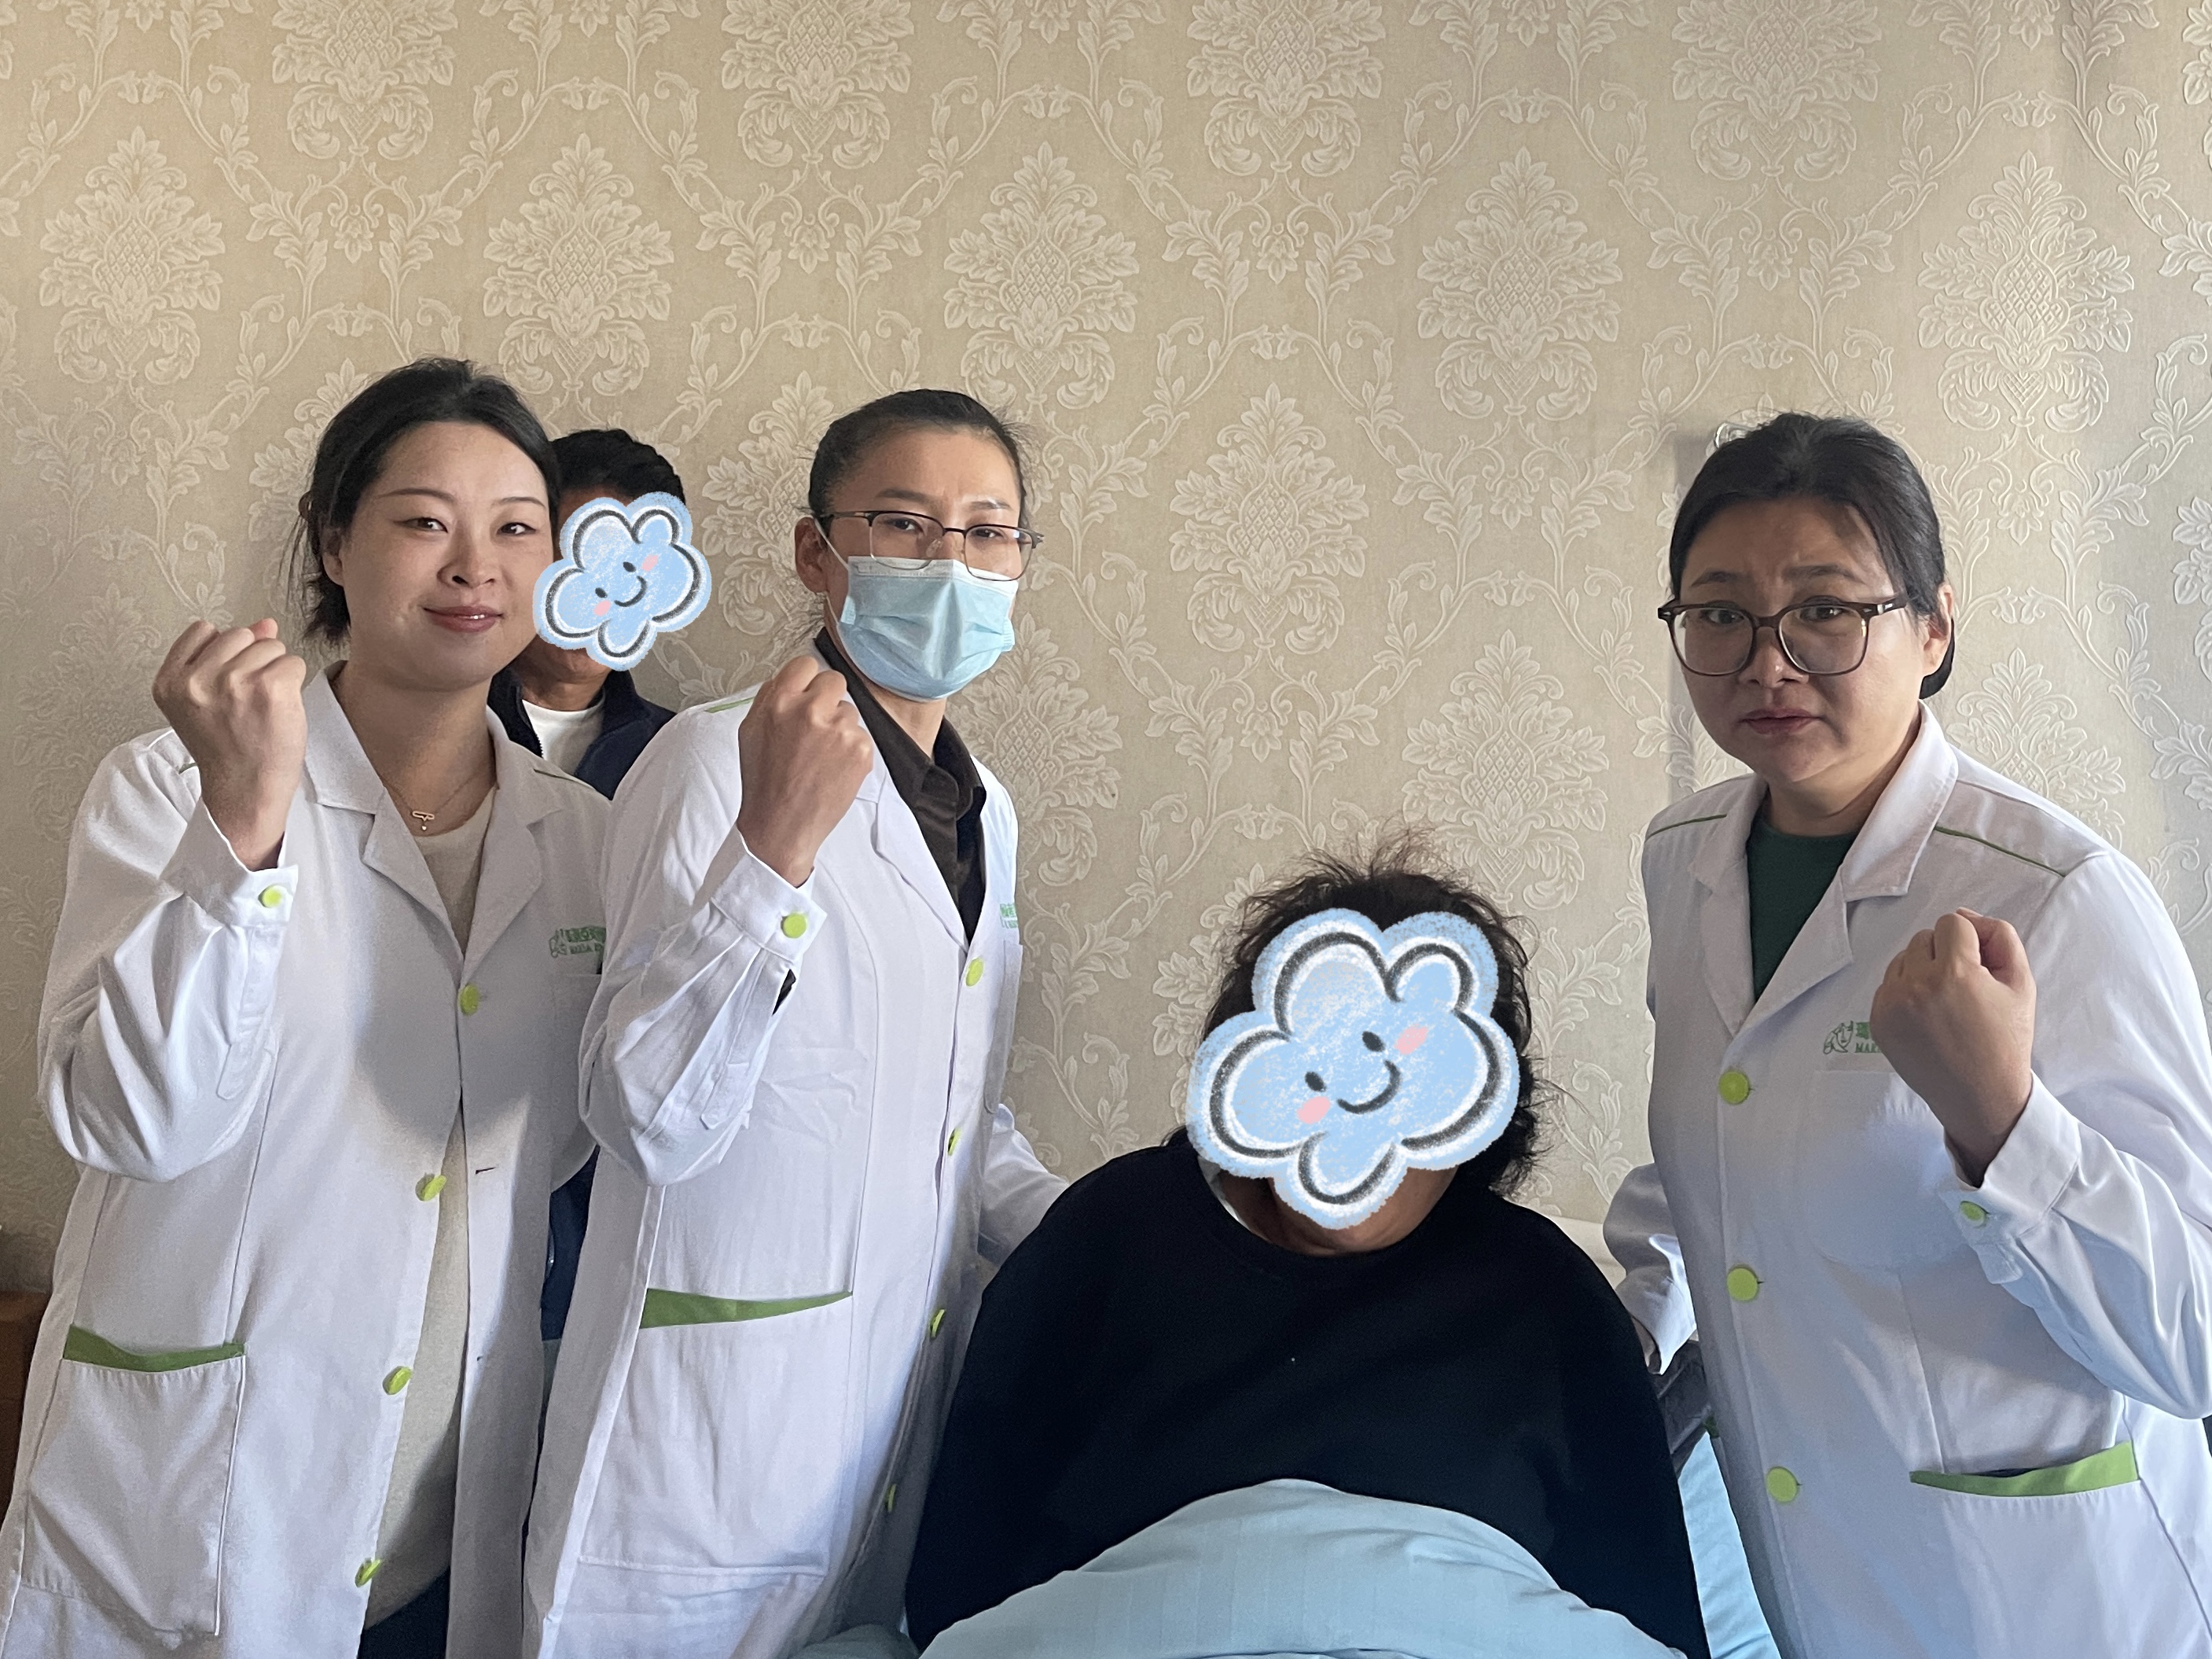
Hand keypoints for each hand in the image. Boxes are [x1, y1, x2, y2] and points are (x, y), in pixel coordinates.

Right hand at [152, 620, 307, 871]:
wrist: (244, 790)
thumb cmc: (228, 749)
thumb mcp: (207, 701)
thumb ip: (226, 657)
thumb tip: (265, 623)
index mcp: (170, 681)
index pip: (204, 631)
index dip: (225, 653)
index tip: (228, 685)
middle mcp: (196, 680)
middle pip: (241, 634)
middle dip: (253, 659)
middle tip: (248, 700)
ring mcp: (232, 682)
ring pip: (270, 645)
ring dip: (275, 671)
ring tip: (263, 706)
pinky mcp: (268, 689)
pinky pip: (293, 663)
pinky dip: (294, 683)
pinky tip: (280, 709)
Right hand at [732, 656, 873, 886]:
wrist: (781, 825)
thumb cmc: (764, 782)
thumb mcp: (751, 730)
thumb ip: (770, 697)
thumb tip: (789, 678)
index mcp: (780, 701)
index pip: (806, 664)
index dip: (807, 680)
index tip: (807, 692)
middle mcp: (811, 711)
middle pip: (834, 681)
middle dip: (827, 700)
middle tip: (816, 728)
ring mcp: (840, 730)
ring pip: (849, 712)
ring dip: (839, 728)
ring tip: (819, 757)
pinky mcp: (861, 750)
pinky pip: (861, 736)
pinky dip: (851, 751)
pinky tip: (832, 769)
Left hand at [1869, 909, 2036, 1185]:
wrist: (1980, 1094)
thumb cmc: (2005, 1039)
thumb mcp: (2021, 983)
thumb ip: (1999, 936)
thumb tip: (1964, 915)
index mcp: (1953, 974)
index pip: (1953, 923)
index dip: (1972, 943)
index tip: (1981, 969)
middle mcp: (1915, 986)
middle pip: (1925, 938)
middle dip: (1946, 954)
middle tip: (1966, 988)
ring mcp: (1890, 1005)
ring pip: (1903, 958)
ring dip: (1923, 970)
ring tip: (1947, 1002)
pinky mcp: (1877, 1021)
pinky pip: (1888, 984)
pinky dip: (1906, 991)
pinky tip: (1928, 1016)